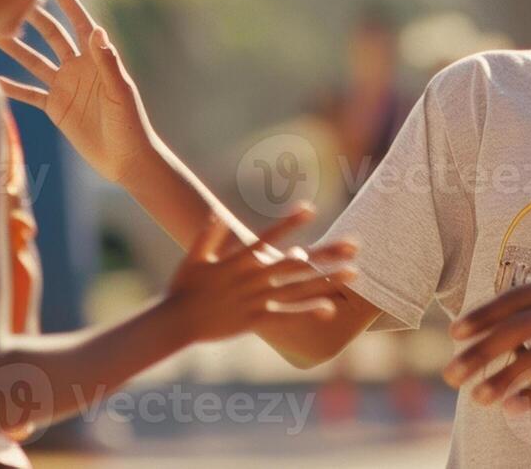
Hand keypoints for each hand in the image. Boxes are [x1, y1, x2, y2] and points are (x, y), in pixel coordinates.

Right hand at [0, 0, 151, 181]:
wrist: (125, 157)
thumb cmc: (131, 123)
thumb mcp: (119, 91)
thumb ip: (107, 62)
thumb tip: (97, 31)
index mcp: (98, 61)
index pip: (83, 28)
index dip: (72, 8)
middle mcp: (80, 69)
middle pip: (54, 38)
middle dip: (37, 21)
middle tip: (16, 4)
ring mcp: (66, 87)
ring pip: (36, 63)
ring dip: (18, 50)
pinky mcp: (56, 108)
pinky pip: (30, 93)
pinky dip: (13, 87)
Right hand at [167, 204, 357, 343]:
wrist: (176, 322)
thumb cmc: (183, 288)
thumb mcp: (193, 257)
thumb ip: (207, 234)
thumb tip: (216, 212)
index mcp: (238, 261)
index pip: (268, 237)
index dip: (288, 223)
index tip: (310, 208)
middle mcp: (252, 279)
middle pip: (294, 264)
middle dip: (326, 253)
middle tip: (355, 245)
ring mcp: (256, 300)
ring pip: (297, 289)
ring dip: (326, 281)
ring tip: (353, 274)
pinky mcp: (256, 320)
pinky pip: (286, 317)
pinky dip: (306, 313)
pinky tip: (329, 309)